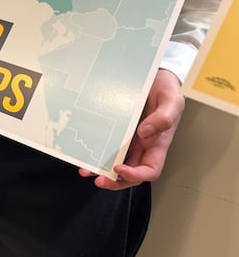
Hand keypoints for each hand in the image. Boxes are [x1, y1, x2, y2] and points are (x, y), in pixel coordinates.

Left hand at [79, 69, 184, 189]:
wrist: (155, 75)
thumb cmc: (166, 89)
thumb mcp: (172, 100)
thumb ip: (164, 117)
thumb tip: (145, 133)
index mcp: (158, 143)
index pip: (150, 170)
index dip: (136, 175)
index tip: (120, 169)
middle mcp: (143, 146)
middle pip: (131, 173)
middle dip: (115, 181)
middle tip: (100, 180)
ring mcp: (129, 140)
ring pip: (115, 163)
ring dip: (101, 171)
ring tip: (86, 171)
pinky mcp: (117, 132)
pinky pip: (106, 147)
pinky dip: (95, 153)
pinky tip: (84, 155)